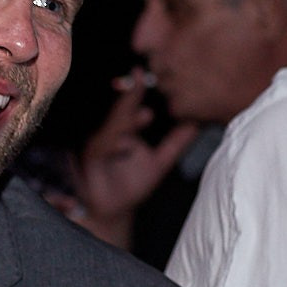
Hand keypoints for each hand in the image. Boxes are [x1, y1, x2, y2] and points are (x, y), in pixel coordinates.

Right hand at [69, 69, 201, 247]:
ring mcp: (96, 147)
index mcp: (123, 129)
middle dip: (130, 97)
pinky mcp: (88, 163)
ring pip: (110, 130)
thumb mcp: (159, 161)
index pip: (130, 105)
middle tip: (142, 80)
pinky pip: (100, 152)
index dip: (138, 89)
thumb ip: (176, 142)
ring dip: (125, 121)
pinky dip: (113, 147)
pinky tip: (125, 146)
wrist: (110, 213)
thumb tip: (198, 122)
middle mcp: (107, 134)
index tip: (149, 74)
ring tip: (144, 115)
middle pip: (119, 112)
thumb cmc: (128, 184)